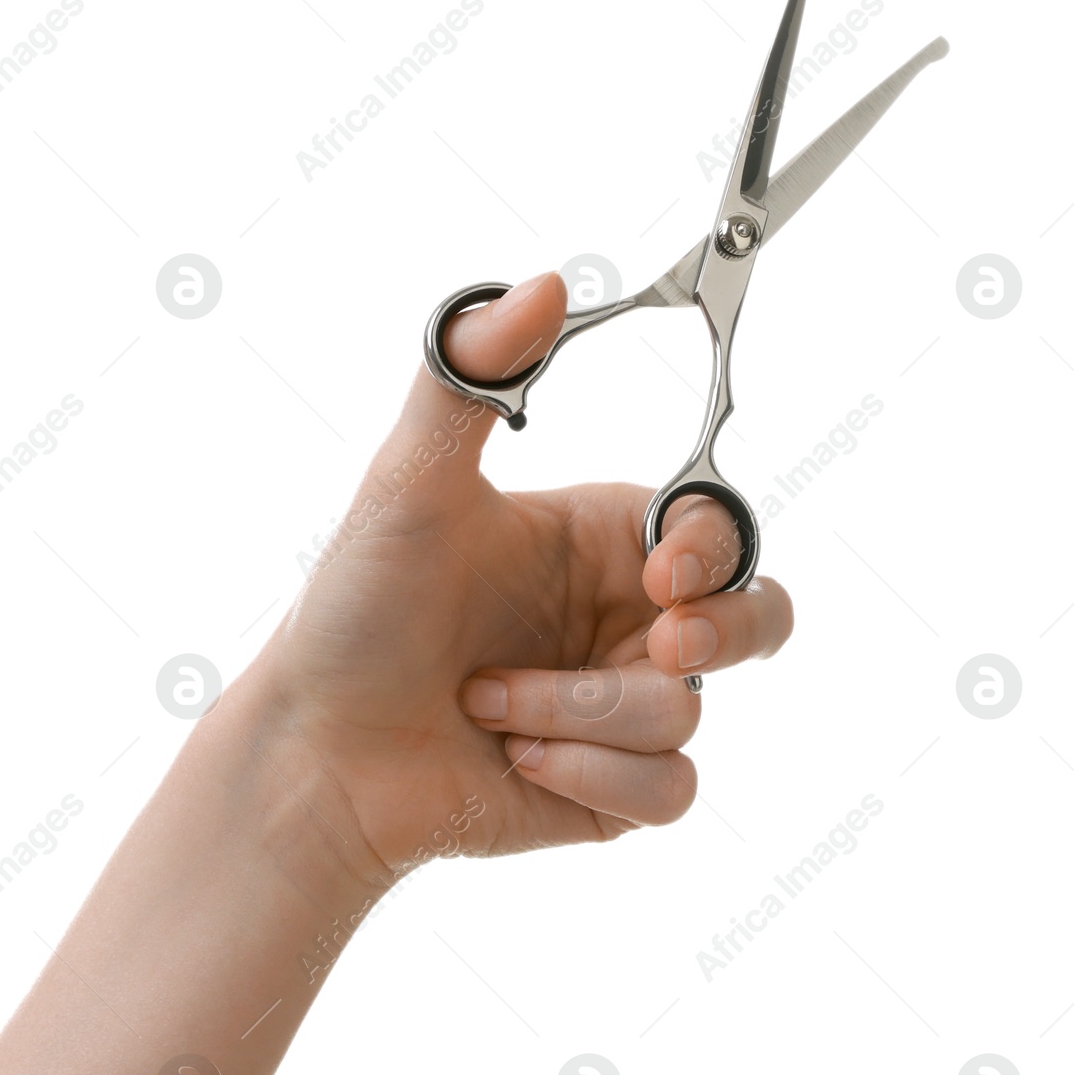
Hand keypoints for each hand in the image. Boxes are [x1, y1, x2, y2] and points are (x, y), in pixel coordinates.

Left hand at [225, 271, 793, 884]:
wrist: (316, 750)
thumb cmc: (357, 612)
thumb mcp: (409, 484)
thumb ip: (471, 377)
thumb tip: (546, 283)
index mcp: (595, 540)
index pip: (713, 527)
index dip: (714, 547)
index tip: (664, 569)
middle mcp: (619, 619)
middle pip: (757, 618)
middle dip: (723, 632)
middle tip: (662, 643)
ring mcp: (619, 707)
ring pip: (687, 713)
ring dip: (574, 711)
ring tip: (484, 701)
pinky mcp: (612, 790)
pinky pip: (666, 791)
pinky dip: (589, 776)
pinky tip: (515, 759)